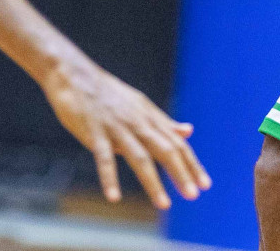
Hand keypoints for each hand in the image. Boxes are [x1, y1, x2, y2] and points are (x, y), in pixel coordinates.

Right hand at [40, 53, 210, 208]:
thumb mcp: (140, 105)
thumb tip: (188, 132)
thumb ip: (162, 122)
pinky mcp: (95, 132)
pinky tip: (114, 198)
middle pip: (164, 149)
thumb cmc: (107, 94)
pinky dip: (109, 178)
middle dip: (180, 173)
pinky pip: (104, 158)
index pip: (176, 142)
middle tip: (193, 195)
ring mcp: (116, 127)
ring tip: (164, 204)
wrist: (74, 75)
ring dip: (153, 182)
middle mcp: (137, 122)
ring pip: (139, 156)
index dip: (191, 163)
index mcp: (149, 116)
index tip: (205, 184)